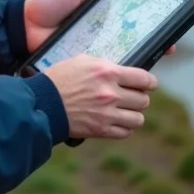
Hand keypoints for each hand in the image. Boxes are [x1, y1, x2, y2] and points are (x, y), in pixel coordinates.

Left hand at [24, 0, 177, 58]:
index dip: (148, 22)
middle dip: (152, 43)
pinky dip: (116, 73)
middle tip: (168, 45)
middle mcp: (100, 33)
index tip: (167, 22)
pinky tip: (130, 74)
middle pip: (131, 40)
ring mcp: (92, 50)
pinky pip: (102, 69)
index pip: (130, 18)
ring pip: (121, 58)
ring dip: (139, 60)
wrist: (23, 27)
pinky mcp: (83, 64)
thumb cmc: (44, 4)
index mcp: (100, 14)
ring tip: (155, 61)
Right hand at [42, 55, 157, 138]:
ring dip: (134, 114)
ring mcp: (107, 113)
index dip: (150, 82)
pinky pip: (125, 132)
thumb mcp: (82, 61)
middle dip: (140, 98)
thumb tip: (122, 70)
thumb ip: (105, 65)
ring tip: (126, 111)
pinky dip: (124, 128)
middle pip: (143, 100)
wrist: (43, 102)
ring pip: (138, 118)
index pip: (143, 78)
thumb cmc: (60, 78)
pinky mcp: (101, 129)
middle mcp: (111, 93)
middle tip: (132, 97)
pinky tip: (117, 121)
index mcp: (107, 72)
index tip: (150, 84)